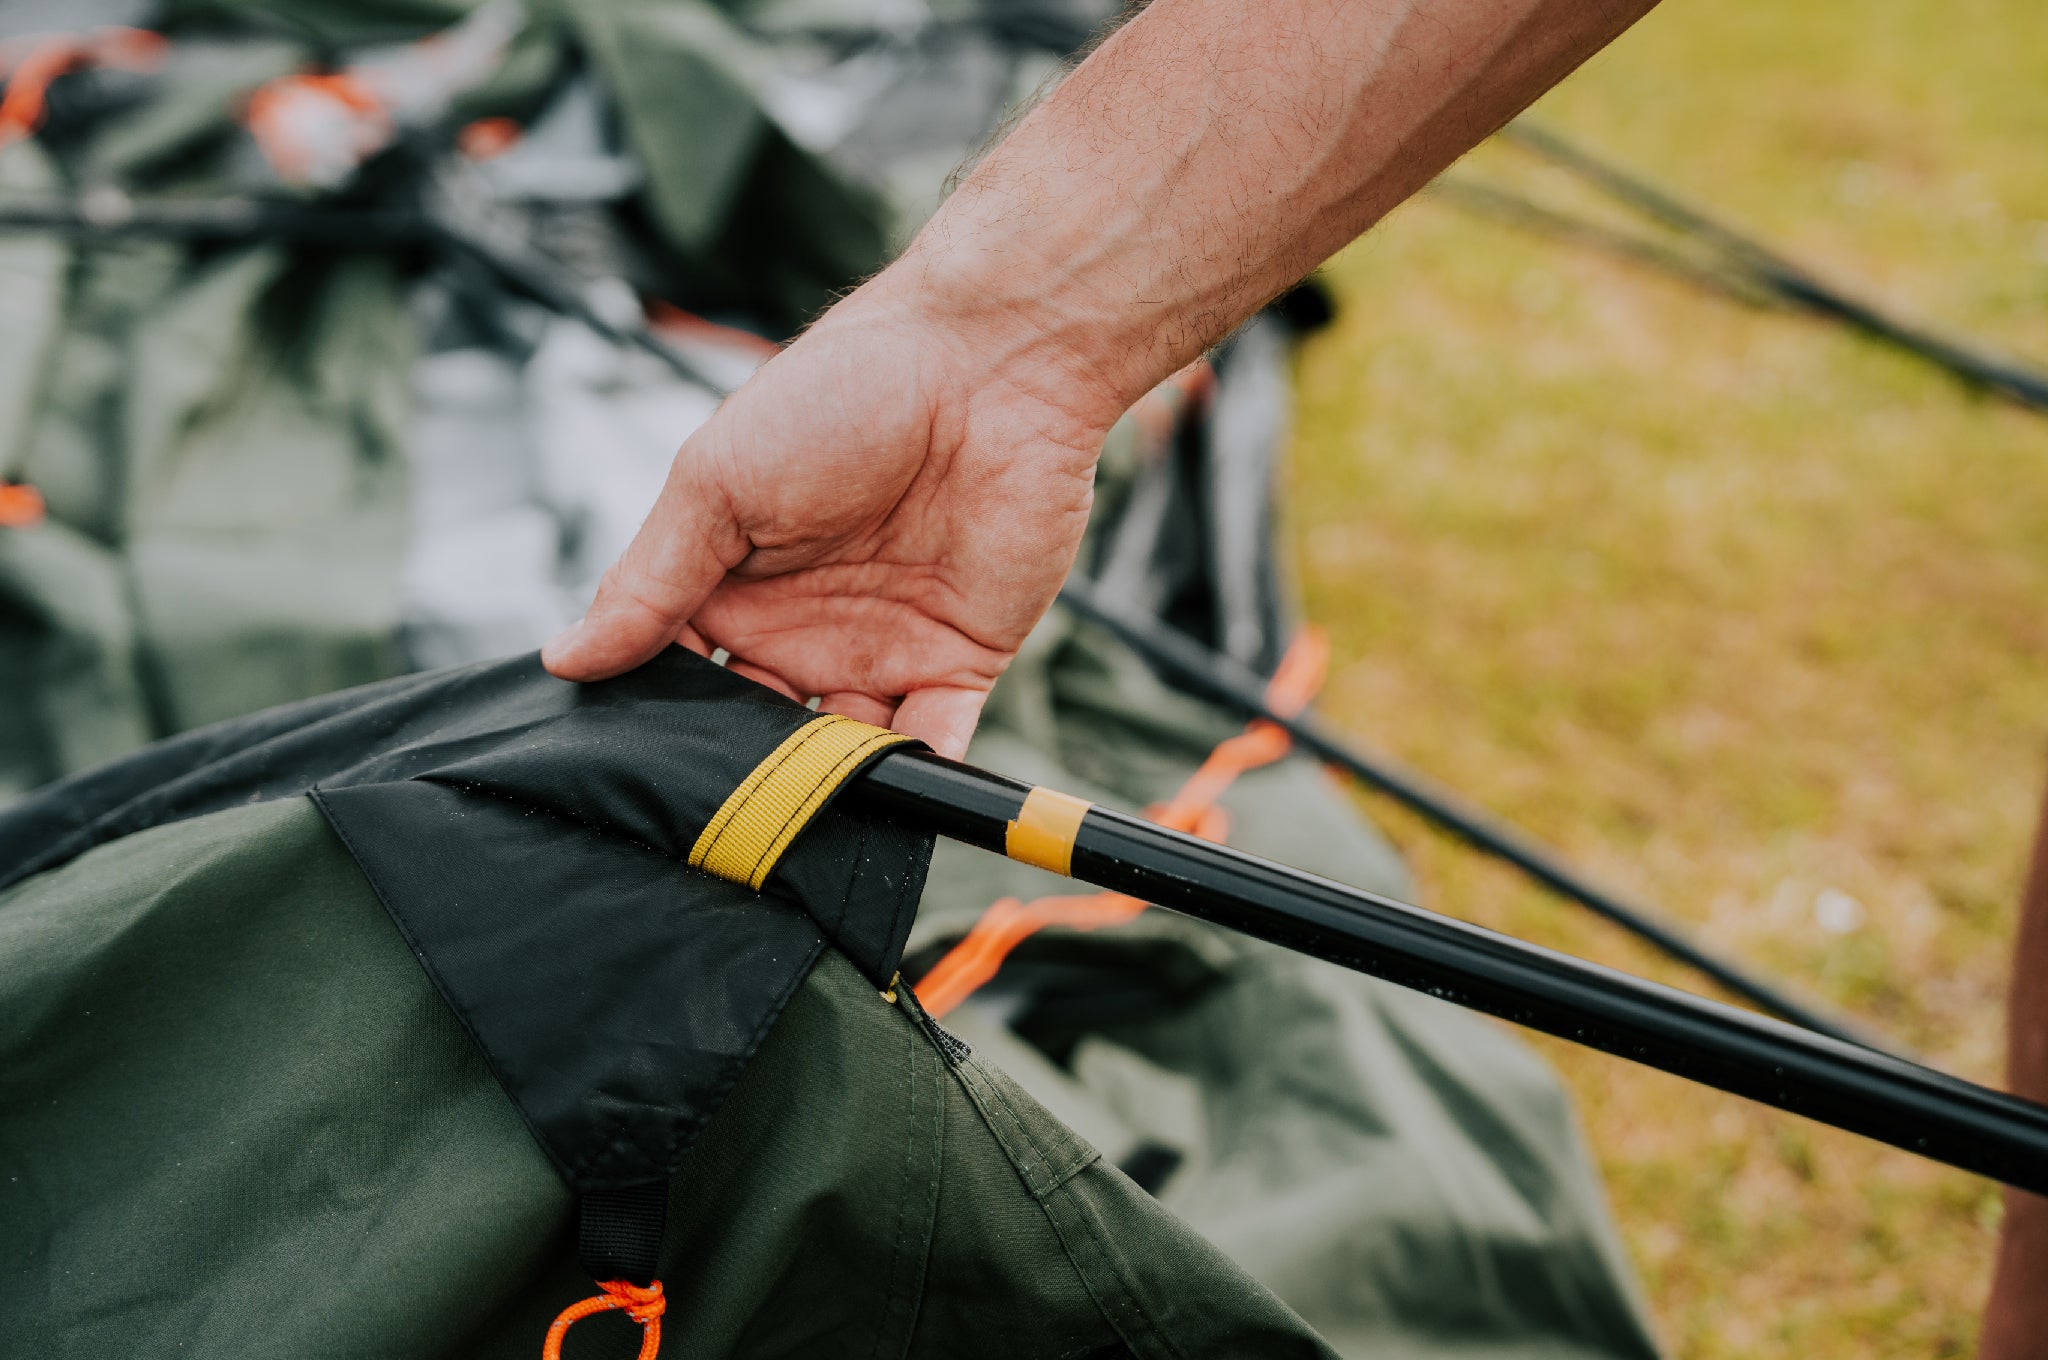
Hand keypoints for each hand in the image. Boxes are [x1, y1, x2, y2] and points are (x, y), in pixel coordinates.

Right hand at [540, 282, 1116, 758]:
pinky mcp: (959, 663)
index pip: (678, 685)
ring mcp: (879, 651)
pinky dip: (912, 781)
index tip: (637, 769)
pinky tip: (885, 797)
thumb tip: (565, 658)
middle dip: (744, 776)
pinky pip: (933, 742)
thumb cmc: (842, 393)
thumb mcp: (715, 481)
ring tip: (802, 805)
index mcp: (729, 589)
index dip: (660, 728)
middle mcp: (800, 630)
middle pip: (757, 737)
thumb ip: (646, 582)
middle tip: (728, 805)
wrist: (984, 365)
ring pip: (841, 755)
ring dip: (824, 786)